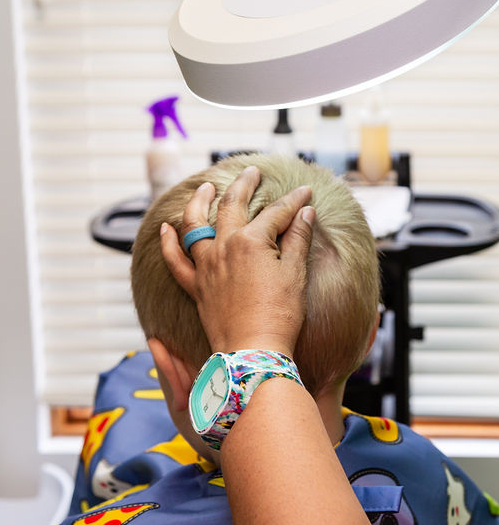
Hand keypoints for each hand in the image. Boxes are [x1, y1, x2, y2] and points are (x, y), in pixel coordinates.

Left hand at [160, 165, 314, 356]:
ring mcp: (207, 266)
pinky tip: (166, 228)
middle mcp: (224, 247)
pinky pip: (175, 261)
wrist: (253, 352)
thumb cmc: (280, 316)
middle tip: (253, 172)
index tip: (306, 192)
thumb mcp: (296, 273)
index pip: (277, 212)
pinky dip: (168, 243)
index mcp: (252, 241)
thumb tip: (305, 212)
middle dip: (245, 185)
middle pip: (232, 206)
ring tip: (206, 187)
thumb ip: (299, 239)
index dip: (294, 201)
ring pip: (195, 224)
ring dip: (199, 201)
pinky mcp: (197, 287)